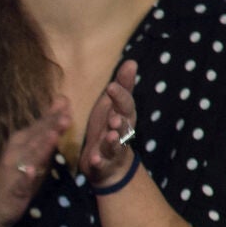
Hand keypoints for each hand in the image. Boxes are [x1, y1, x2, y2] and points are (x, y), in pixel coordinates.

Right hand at [0, 98, 72, 226]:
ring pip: (29, 156)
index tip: (66, 101)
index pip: (39, 125)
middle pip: (36, 137)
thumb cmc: (15, 178)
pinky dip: (26, 176)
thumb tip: (62, 115)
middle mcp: (15, 151)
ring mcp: (13, 170)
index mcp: (21, 141)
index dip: (52, 114)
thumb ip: (46, 137)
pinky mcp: (13, 189)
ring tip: (53, 136)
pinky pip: (21, 182)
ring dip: (41, 146)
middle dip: (50, 126)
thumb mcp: (32, 155)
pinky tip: (32, 171)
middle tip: (66, 116)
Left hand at [69, 59, 138, 186]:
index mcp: (124, 116)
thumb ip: (122, 86)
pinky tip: (94, 159)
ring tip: (109, 136)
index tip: (110, 86)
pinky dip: (99, 162)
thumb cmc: (110, 127)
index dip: (119, 96)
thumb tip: (131, 61)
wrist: (110, 164)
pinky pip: (101, 164)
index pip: (125, 104)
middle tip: (115, 117)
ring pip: (114, 145)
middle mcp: (122, 133)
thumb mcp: (113, 105)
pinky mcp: (103, 165)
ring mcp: (113, 150)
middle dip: (120, 121)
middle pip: (123, 126)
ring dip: (113, 141)